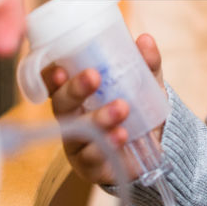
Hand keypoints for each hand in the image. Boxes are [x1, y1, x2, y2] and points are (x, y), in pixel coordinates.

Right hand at [45, 32, 164, 185]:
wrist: (155, 147)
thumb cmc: (138, 108)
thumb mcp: (145, 83)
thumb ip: (145, 63)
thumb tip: (145, 40)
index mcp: (77, 92)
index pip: (53, 82)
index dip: (51, 75)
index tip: (60, 68)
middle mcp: (71, 116)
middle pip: (61, 103)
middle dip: (75, 90)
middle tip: (94, 77)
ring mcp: (78, 142)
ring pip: (77, 131)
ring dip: (97, 118)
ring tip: (122, 108)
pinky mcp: (90, 165)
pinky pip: (92, 157)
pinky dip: (107, 144)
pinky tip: (122, 135)